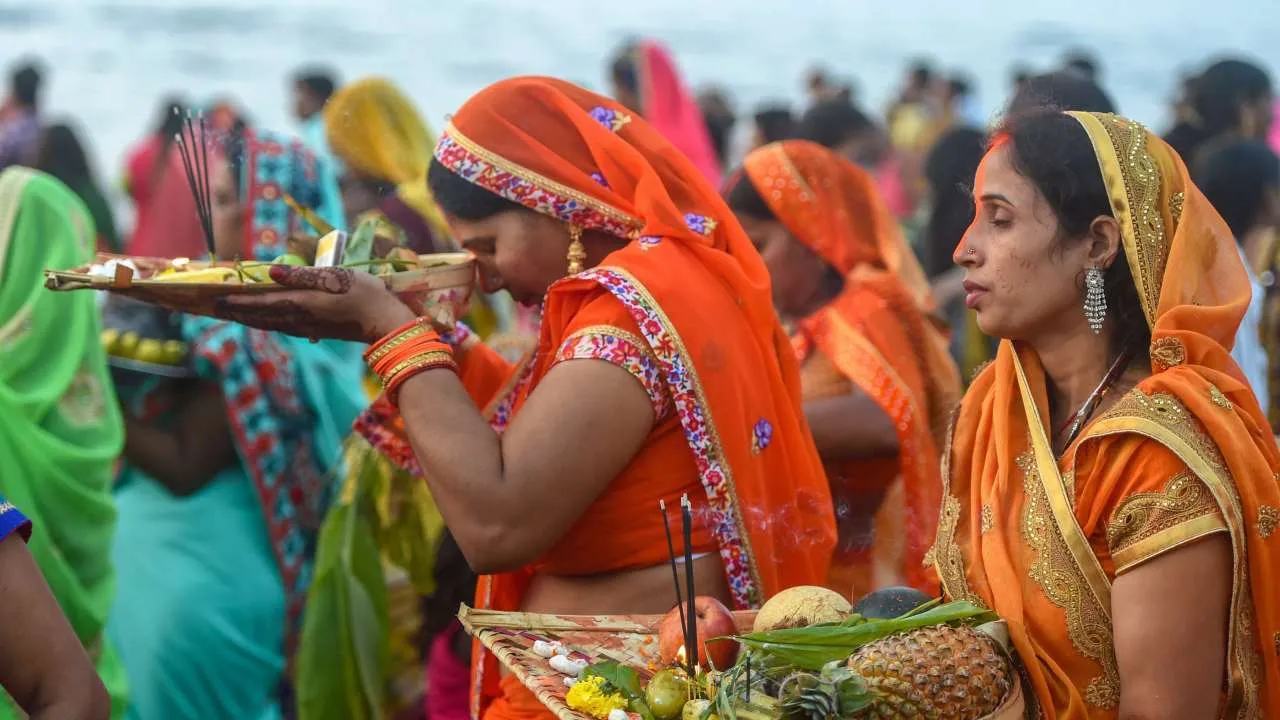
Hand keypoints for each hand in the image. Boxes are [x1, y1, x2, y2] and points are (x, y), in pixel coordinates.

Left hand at [212, 265, 417, 342]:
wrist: (386, 321)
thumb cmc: (365, 293)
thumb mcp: (336, 277)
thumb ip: (303, 276)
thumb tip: (270, 274)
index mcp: (302, 304)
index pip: (261, 302)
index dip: (238, 301)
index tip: (216, 298)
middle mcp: (300, 319)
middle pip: (260, 317)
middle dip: (237, 312)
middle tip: (214, 308)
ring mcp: (308, 328)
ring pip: (270, 324)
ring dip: (249, 319)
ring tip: (233, 314)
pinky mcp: (317, 331)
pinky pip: (283, 327)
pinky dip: (267, 323)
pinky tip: (265, 321)